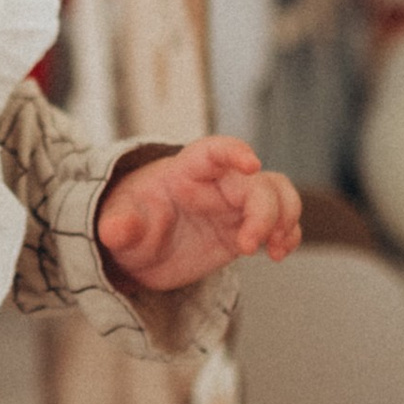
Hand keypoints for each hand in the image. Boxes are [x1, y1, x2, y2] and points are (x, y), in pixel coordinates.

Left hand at [99, 134, 302, 289]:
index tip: (251, 165)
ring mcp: (234, 205)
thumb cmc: (129, 221)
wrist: (138, 249)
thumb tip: (115, 230)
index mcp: (186, 170)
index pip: (215, 151)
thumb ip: (120, 224)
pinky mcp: (244, 229)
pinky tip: (279, 252)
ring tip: (274, 249)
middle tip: (249, 245)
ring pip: (278, 195)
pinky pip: (279, 222)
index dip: (235, 152)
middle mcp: (218, 183)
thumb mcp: (117, 224)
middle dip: (265, 211)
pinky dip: (287, 235)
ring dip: (286, 218)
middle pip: (257, 183)